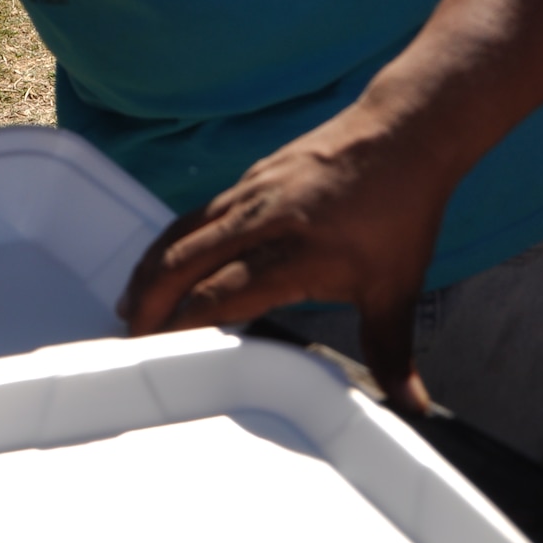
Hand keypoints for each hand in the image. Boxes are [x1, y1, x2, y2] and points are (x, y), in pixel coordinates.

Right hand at [117, 99, 451, 413]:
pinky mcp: (250, 178)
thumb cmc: (401, 213)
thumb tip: (414, 409)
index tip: (159, 352)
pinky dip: (170, 240)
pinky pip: (198, 213)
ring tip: (129, 303)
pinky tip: (163, 259)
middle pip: (188, 261)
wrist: (400, 133)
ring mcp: (252, 194)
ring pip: (184, 232)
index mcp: (298, 254)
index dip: (185, 324)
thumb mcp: (398, 288)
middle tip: (129, 338)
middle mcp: (264, 222)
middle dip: (151, 301)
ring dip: (151, 269)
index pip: (225, 294)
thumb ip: (391, 351)